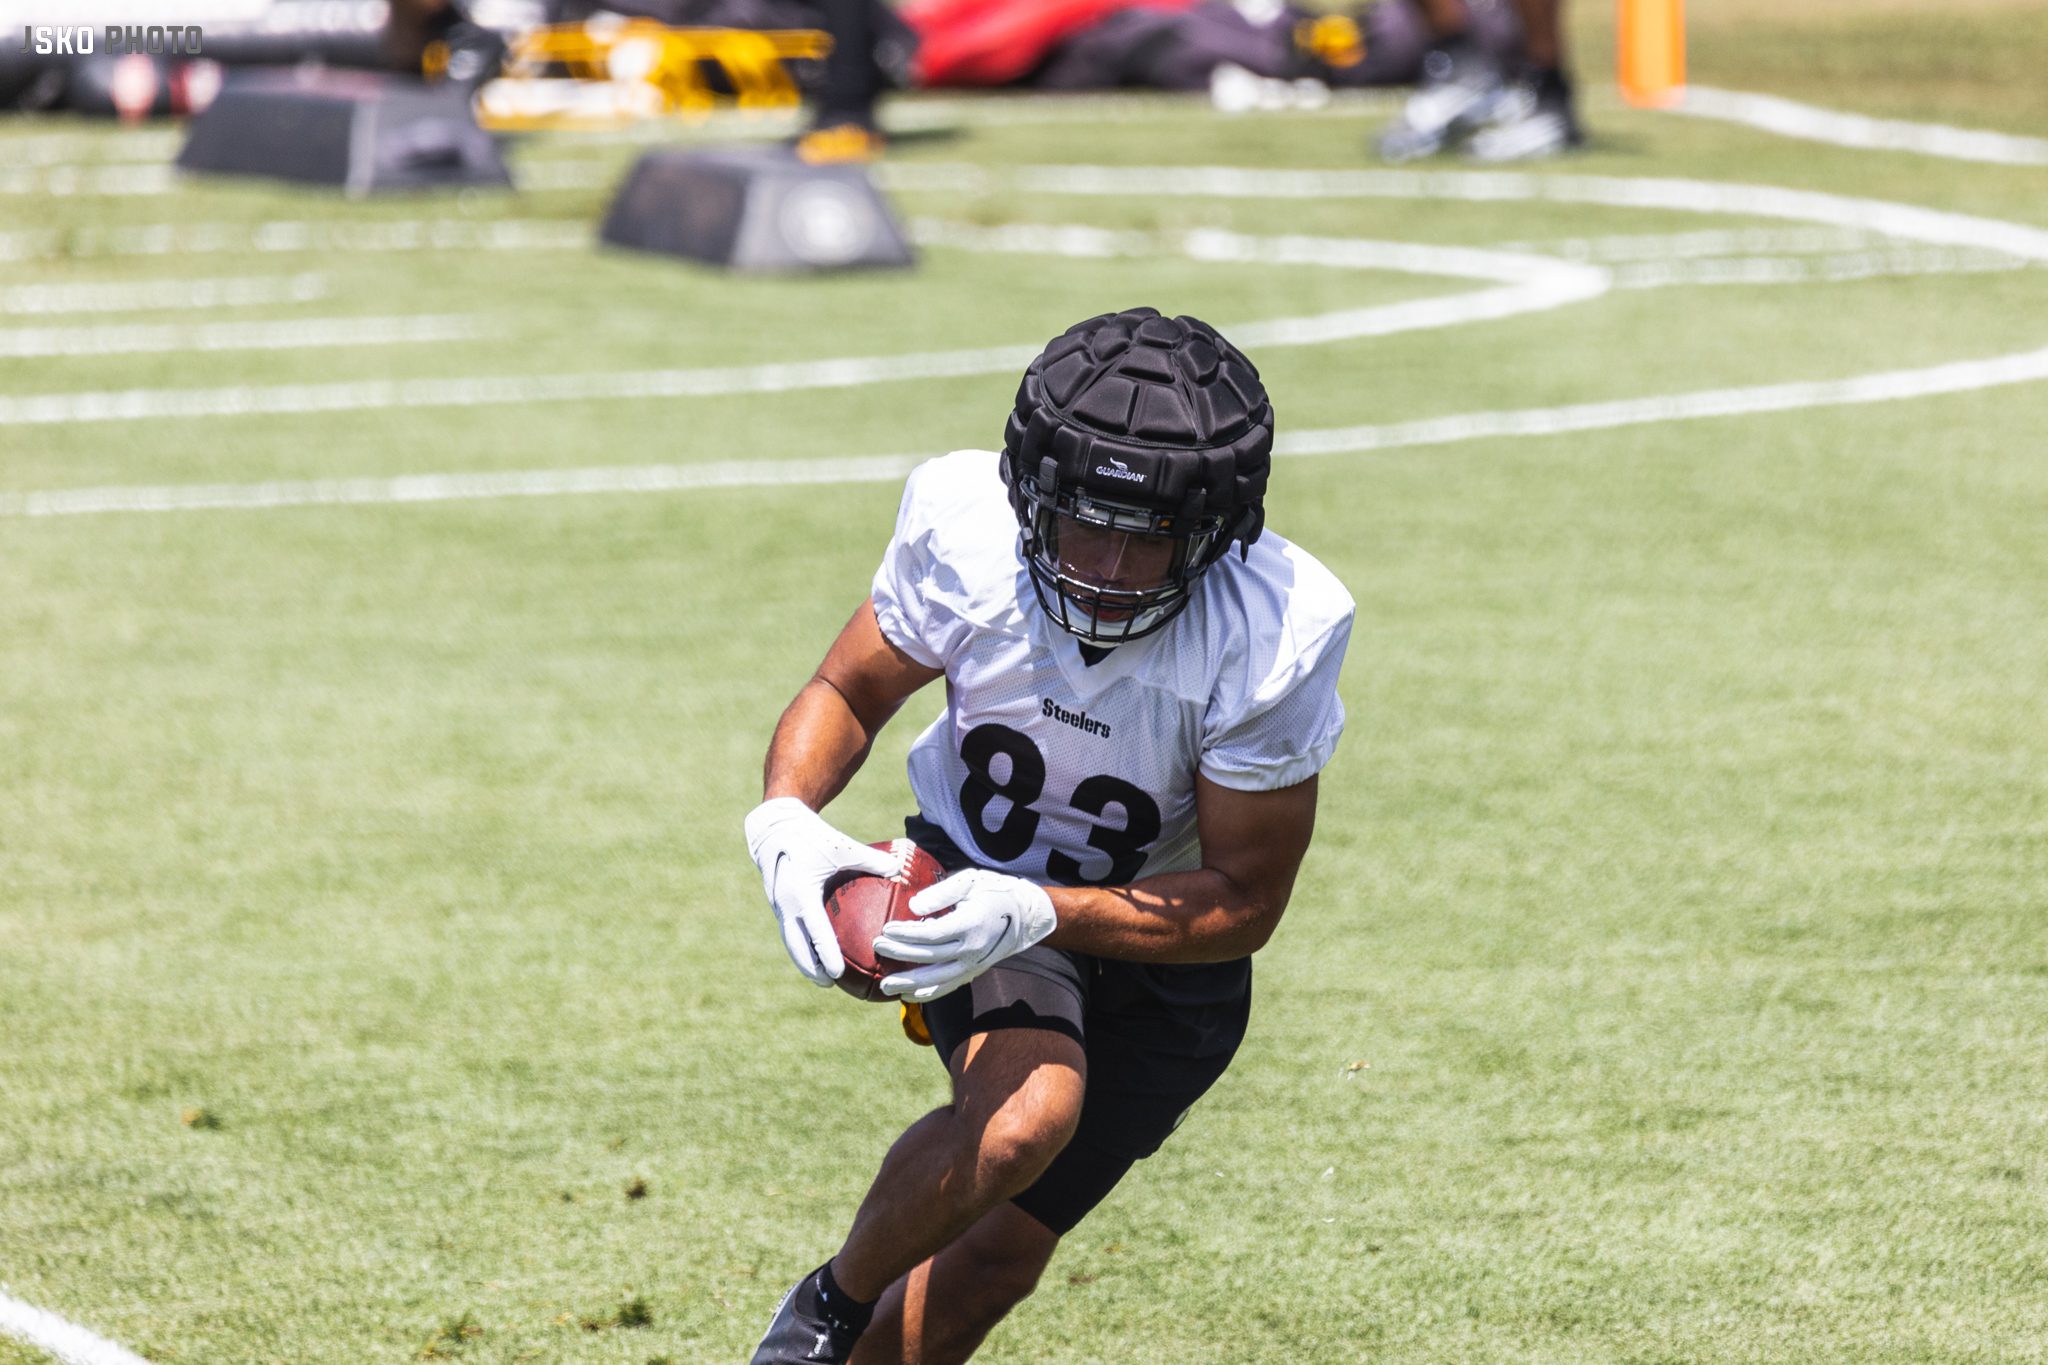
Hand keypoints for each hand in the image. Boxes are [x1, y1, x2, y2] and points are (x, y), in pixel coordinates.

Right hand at [744, 797, 900, 985]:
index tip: (838, 973)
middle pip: (796, 945)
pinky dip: (802, 946)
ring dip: (804, 961)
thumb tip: (900, 870)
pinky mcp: (778, 905)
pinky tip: (817, 956)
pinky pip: (790, 931)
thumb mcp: (841, 845)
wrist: (773, 826)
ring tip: (823, 980)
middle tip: (830, 985)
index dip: (825, 953)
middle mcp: (784, 903)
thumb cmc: (812, 835)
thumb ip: (870, 859)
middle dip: (811, 968)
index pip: (814, 930)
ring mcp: (778, 906)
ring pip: (790, 942)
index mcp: (799, 891)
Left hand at [874, 869, 1056, 1003]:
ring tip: (885, 986)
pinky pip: (949, 987)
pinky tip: (909, 996)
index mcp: (970, 923)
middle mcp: (972, 948)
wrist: (1028, 915)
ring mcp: (974, 964)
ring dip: (910, 983)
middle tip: (877, 947)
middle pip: (929, 956)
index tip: (885, 929)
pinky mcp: (975, 971)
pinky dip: (929, 994)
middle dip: (900, 953)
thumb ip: (942, 892)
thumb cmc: (995, 891)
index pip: (931, 933)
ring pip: (937, 979)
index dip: (906, 933)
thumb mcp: (970, 880)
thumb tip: (914, 907)